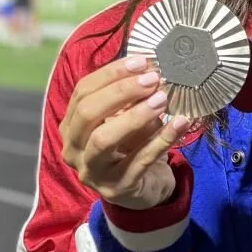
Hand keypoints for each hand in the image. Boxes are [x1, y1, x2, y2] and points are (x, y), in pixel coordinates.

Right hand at [60, 55, 189, 210]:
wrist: (145, 190)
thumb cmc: (132, 148)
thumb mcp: (126, 120)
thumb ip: (129, 99)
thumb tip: (148, 69)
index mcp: (71, 127)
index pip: (82, 93)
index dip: (110, 74)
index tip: (141, 61)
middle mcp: (73, 150)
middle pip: (88, 114)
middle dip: (120, 91)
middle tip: (152, 79)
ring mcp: (93, 172)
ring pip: (104, 139)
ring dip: (135, 115)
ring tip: (162, 99)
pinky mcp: (118, 188)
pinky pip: (140, 160)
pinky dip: (161, 139)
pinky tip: (180, 124)